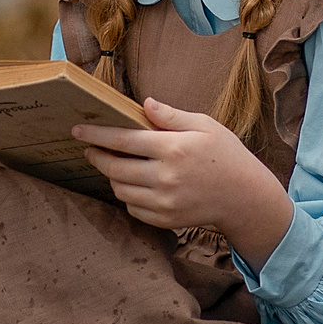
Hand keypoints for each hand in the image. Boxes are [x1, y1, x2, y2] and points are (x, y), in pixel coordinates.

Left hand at [74, 97, 295, 262]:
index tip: (77, 130)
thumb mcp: (205, 125)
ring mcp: (165, 202)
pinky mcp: (166, 220)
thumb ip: (172, 116)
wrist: (245, 196)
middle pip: (115, 167)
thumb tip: (145, 104)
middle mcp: (166, 177)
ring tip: (115, 164)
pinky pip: (133, 209)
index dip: (96, 134)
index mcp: (174, 148)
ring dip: (111, 176)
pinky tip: (133, 184)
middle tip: (90, 148)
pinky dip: (127, 196)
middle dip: (97, 156)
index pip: (123, 140)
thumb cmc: (225, 155)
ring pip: (120, 190)